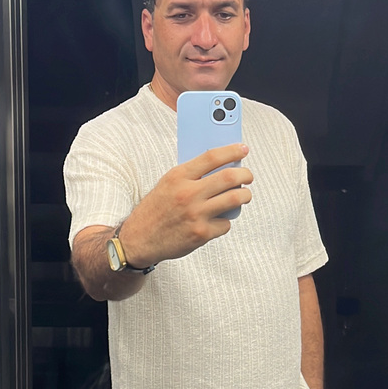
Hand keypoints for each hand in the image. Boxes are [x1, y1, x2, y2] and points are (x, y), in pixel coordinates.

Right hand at [119, 143, 252, 266]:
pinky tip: (218, 220)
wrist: (139, 240)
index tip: (243, 149)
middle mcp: (188, 194)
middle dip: (246, 175)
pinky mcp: (201, 234)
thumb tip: (221, 166)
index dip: (232, 151)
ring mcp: (196, 214)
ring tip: (244, 195)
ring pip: (235, 199)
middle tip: (248, 176)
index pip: (211, 157)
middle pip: (229, 178)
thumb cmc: (155, 211)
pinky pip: (226, 224)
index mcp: (178, 177)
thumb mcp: (167, 184)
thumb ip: (191, 175)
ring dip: (245, 196)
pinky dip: (226, 221)